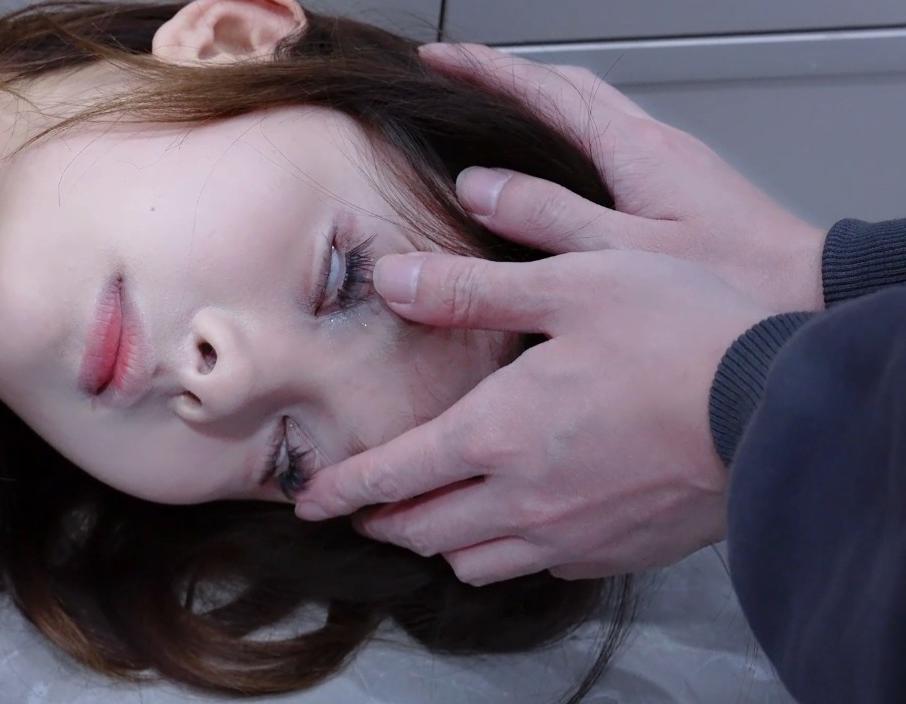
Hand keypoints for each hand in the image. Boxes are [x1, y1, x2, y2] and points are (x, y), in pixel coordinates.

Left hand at [295, 251, 770, 583]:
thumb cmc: (679, 335)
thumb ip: (471, 290)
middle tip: (364, 507)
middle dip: (383, 521)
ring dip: (442, 540)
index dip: (342, 489)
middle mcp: (523, 498)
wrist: (777, 408)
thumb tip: (390, 279)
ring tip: (435, 512)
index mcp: (498, 434)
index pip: (393, 476)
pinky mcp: (615, 552)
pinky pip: (539, 569)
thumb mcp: (571, 284)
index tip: (310, 499)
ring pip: (475, 561)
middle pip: (423, 531)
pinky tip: (521, 521)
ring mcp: (571, 535)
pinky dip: (510, 552)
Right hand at [419, 42, 826, 313]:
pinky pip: (606, 146)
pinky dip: (565, 143)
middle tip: (458, 79)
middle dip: (506, 79)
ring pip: (589, 114)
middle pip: (566, 89)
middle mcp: (650, 145)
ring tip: (491, 120)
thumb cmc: (734, 277)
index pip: (543, 91)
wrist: (814, 293)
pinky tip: (553, 179)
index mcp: (631, 149)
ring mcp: (667, 165)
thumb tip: (480, 184)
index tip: (438, 61)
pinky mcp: (679, 191)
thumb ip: (549, 216)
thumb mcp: (624, 252)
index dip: (484, 73)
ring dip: (537, 106)